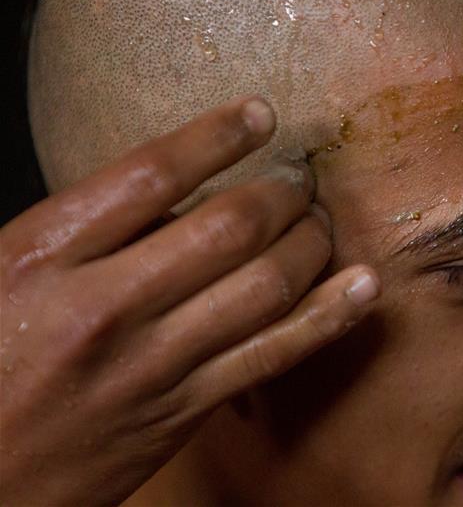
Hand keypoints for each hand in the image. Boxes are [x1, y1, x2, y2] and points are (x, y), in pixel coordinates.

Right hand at [0, 96, 378, 505]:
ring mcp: (152, 364)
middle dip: (283, 194)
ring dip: (312, 243)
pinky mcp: (184, 410)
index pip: (150, 173)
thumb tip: (175, 191)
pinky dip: (329, 316)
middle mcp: (104, 306)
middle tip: (301, 181)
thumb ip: (82, 230)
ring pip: (266, 285)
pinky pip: (273, 355)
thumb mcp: (1, 273)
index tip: (260, 114)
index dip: (218, 134)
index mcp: (43, 256)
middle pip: (228, 226)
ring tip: (323, 221)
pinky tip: (364, 287)